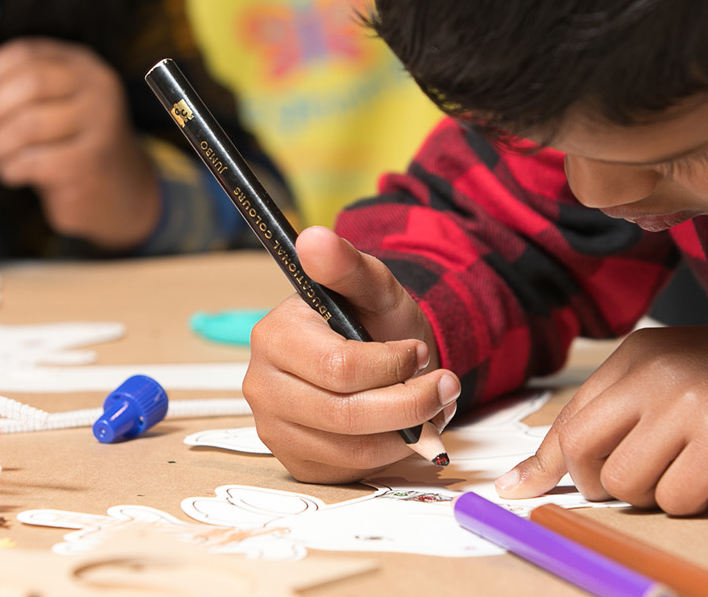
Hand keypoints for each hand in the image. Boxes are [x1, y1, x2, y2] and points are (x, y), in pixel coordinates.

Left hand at [0, 38, 157, 250]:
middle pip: (28, 84)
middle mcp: (97, 89)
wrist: (118, 191)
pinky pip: (35, 161)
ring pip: (27, 125)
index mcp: (82, 65)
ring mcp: (100, 125)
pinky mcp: (91, 162)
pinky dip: (10, 169)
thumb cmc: (69, 145)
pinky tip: (8, 174)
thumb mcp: (49, 107)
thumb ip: (14, 92)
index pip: (25, 53)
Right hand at [243, 226, 460, 482]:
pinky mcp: (296, 461)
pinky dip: (389, 453)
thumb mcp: (372, 286)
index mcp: (275, 336)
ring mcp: (275, 428)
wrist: (379, 358)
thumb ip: (347, 265)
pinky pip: (349, 469)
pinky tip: (401, 428)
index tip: (417, 352)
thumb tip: (314, 238)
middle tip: (445, 387)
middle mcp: (262, 385)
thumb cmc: (372, 321)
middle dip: (410, 403)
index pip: (339, 367)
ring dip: (406, 431)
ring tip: (429, 406)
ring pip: (352, 448)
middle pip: (345, 414)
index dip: (393, 365)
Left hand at [494, 324, 707, 514]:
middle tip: (637, 480)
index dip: (544, 462)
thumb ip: (626, 410)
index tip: (518, 488)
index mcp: (639, 353)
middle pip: (583, 452)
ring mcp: (685, 406)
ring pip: (628, 484)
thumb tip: (557, 462)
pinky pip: (674, 500)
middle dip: (600, 482)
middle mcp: (654, 373)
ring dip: (658, 492)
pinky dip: (696, 500)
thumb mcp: (683, 375)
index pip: (570, 417)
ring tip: (699, 462)